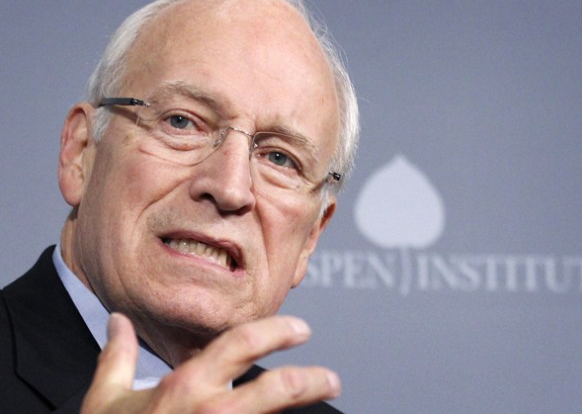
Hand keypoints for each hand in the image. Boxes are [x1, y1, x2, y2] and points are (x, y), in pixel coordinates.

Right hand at [81, 313, 340, 412]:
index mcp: (186, 385)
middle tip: (331, 378)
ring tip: (324, 397)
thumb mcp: (105, 399)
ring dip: (306, 406)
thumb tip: (118, 321)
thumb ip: (117, 355)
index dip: (278, 331)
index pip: (243, 342)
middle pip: (280, 388)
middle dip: (312, 379)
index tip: (300, 330)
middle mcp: (211, 410)